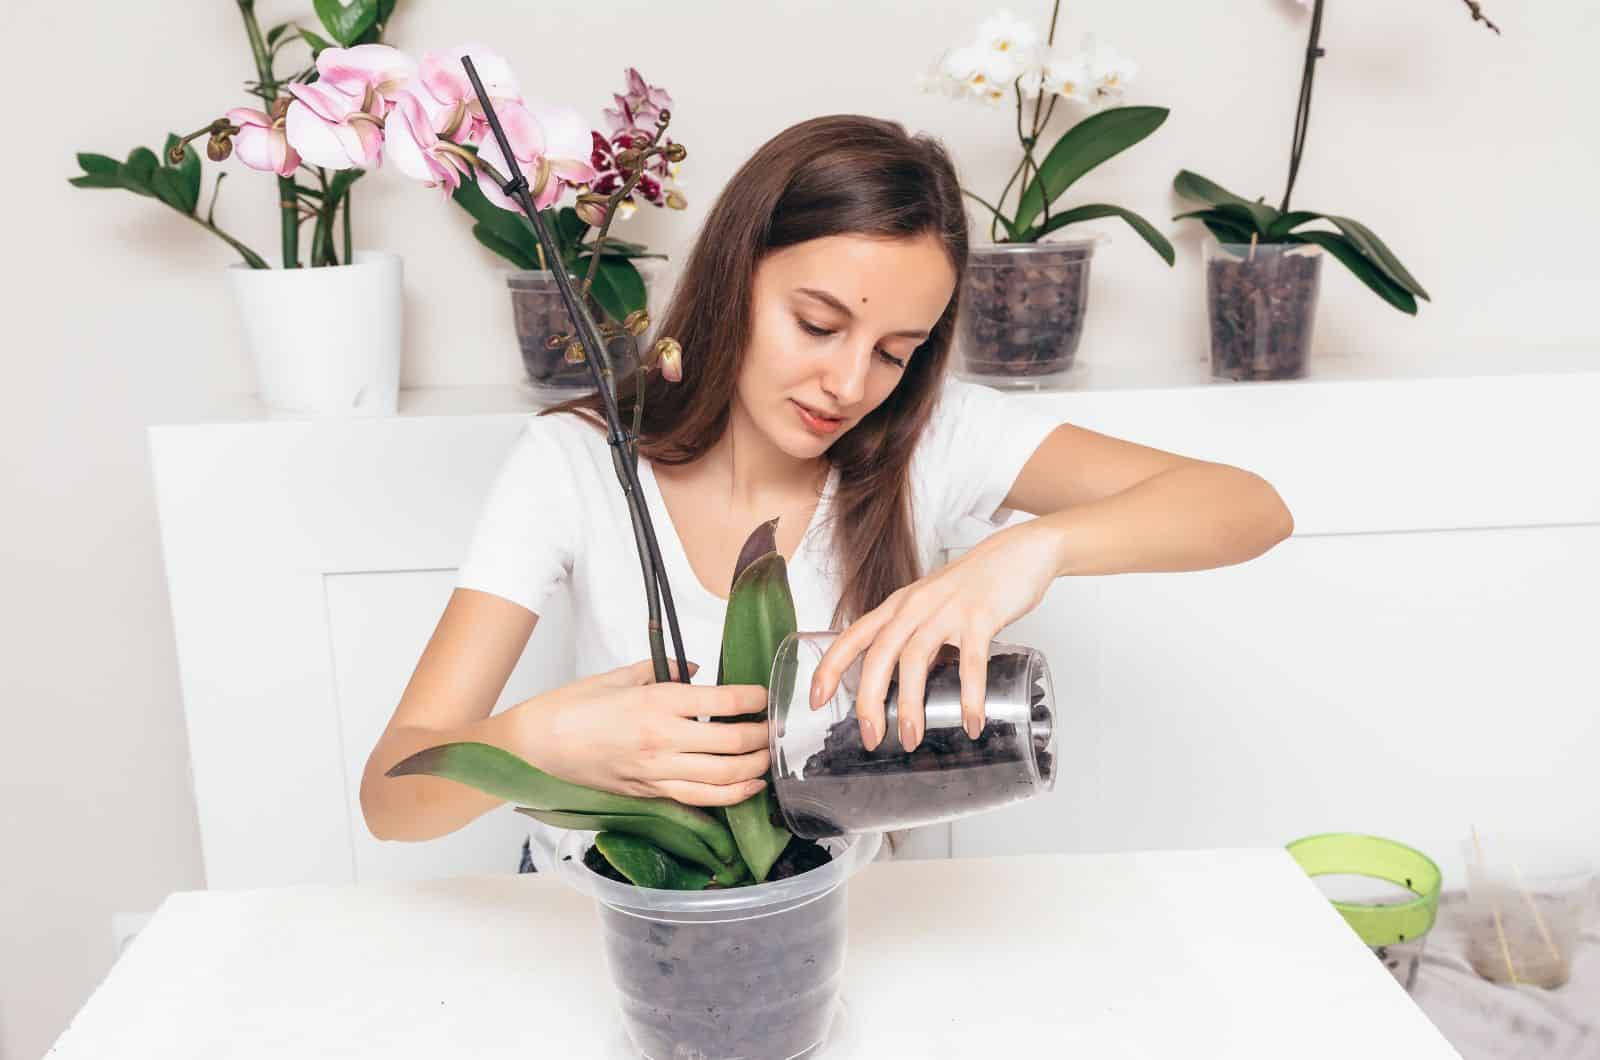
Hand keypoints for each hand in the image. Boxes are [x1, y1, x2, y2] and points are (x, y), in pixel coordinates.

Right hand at [517, 658, 771, 806]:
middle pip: (734, 743)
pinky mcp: (650, 793)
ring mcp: (658, 771)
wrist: (535, 747)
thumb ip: (662, 669)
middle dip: (763, 736)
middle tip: (776, 728)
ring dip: (754, 768)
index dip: (755, 698)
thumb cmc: (571, 708)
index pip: (725, 701)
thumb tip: (694, 668)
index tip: (765, 696)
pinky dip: (731, 795)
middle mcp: (663, 739)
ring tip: (768, 757)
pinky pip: (700, 799)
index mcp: (657, 702)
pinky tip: (748, 787)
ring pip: (724, 777)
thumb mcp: (619, 675)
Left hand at [809, 521, 1059, 751]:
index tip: (816, 700)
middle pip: (878, 654)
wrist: (1018, 553)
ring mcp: (947, 609)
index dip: (830, 667)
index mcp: (898, 605)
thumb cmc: (973, 585)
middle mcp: (915, 605)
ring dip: (909, 704)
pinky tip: (971, 723)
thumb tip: (902, 685)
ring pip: (915, 659)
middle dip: (868, 700)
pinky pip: (972, 663)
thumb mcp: (930, 606)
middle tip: (871, 738)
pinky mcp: (981, 616)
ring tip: (911, 738)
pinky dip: (969, 697)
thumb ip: (914, 638)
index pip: (853, 636)